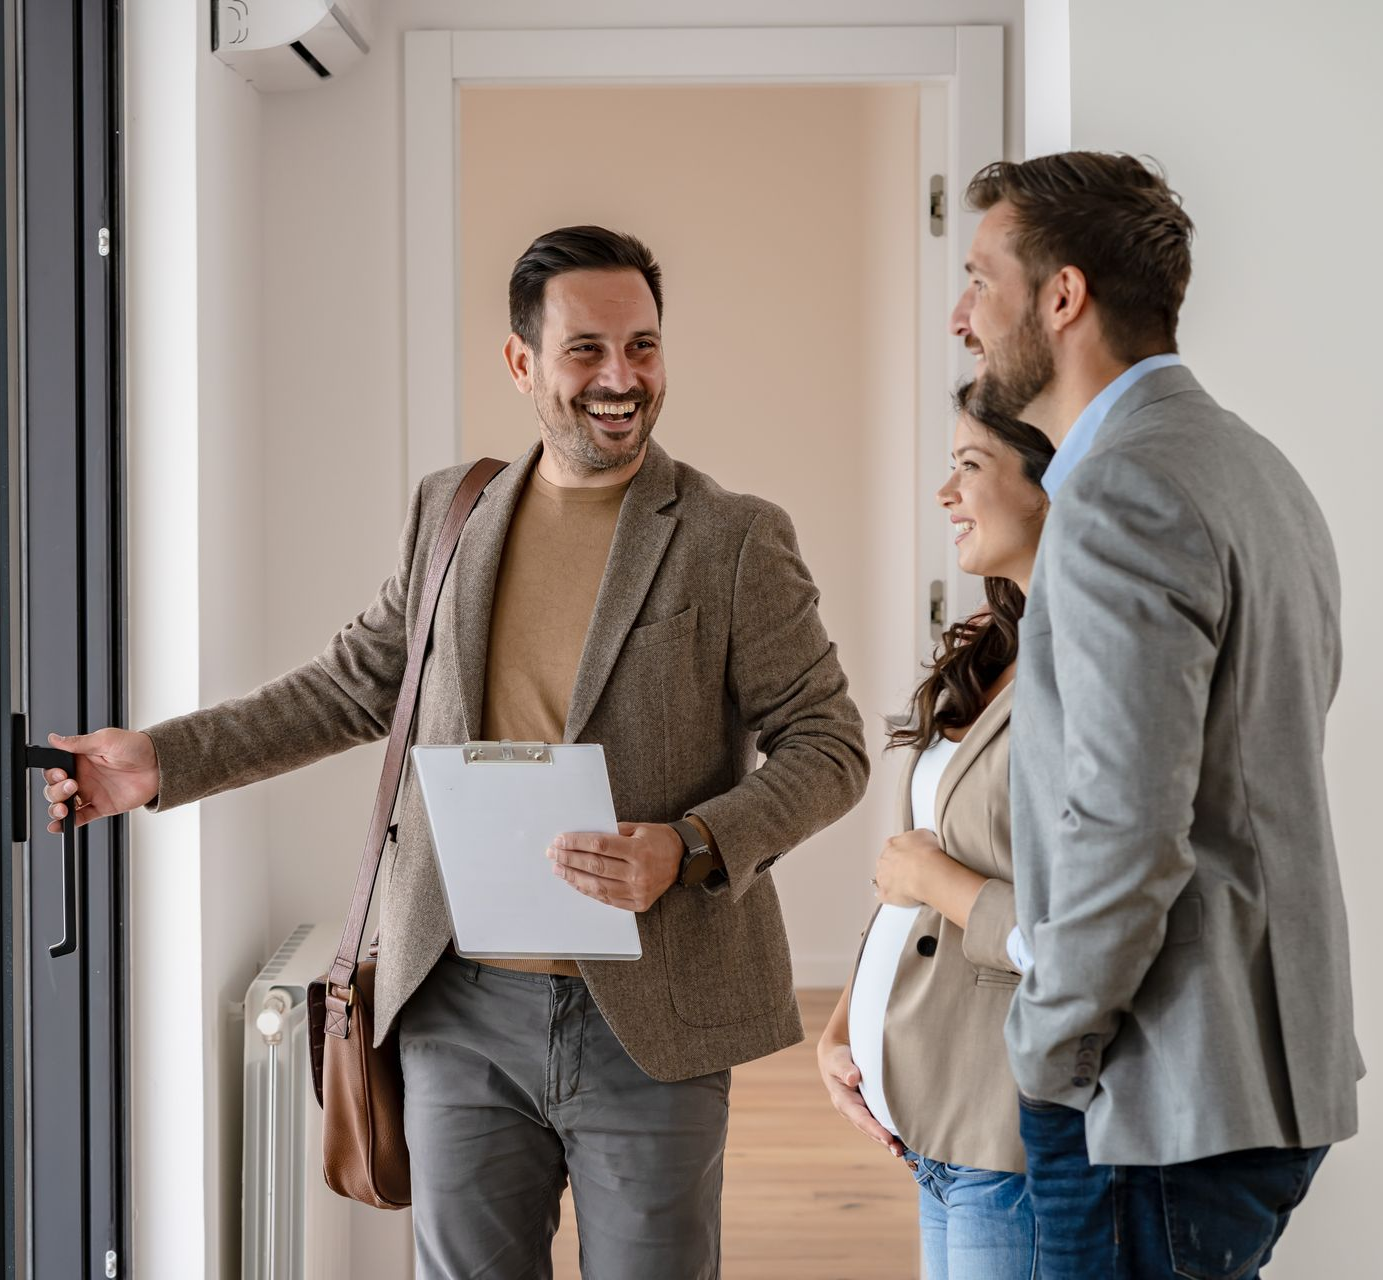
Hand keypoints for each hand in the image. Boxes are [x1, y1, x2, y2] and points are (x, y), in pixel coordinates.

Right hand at [41, 729, 159, 832]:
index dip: (52, 774)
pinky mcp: (102, 807)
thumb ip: (79, 743)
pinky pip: (80, 817)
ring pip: (64, 805)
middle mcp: (83, 777)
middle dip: (56, 791)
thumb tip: (54, 739)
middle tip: (72, 785)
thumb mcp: (106, 740)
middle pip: (55, 789)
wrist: (159, 764)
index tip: (60, 774)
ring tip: (63, 808)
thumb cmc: (136, 747)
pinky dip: (68, 824)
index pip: (54, 770)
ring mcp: (91, 793)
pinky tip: (59, 825)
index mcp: (80, 759)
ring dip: (57, 808)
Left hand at [548, 821, 680, 911]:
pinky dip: (588, 890)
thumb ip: (612, 833)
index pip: (600, 846)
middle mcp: (638, 873)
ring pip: (598, 886)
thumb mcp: (638, 828)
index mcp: (639, 850)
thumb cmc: (659, 840)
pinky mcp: (637, 904)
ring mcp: (638, 891)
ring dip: (574, 877)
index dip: (577, 843)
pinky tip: (575, 882)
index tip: (560, 840)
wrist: (683, 860)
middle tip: (553, 853)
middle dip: (570, 859)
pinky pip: (607, 898)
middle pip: (595, 866)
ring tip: (559, 869)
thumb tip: (582, 837)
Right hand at [816, 1038, 904, 1156]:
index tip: (887, 1139)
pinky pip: (880, 1121)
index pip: (861, 1119)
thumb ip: (845, 1069)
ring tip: (903, 1151)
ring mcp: (861, 1111)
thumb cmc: (837, 1058)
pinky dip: (890, 1130)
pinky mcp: (869, 1108)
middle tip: (899, 1151)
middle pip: (870, 1129)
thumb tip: (852, 1079)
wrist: (836, 1056)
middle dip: (884, 1141)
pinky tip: (904, 1137)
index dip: (874, 1129)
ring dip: (889, 1140)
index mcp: (844, 1102)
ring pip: (876, 1128)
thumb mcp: (838, 1061)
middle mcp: (853, 1111)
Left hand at [873, 828, 946, 906]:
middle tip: (912, 871)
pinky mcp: (886, 894)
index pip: (893, 847)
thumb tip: (919, 840)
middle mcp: (884, 860)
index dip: (903, 853)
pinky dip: (890, 896)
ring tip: (909, 884)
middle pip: (887, 863)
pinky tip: (899, 896)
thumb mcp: (924, 835)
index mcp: (892, 844)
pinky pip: (883, 895)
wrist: (926, 872)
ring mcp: (883, 877)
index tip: (911, 857)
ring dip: (893, 880)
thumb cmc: (927, 854)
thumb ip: (916, 838)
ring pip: (883, 878)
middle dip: (897, 866)